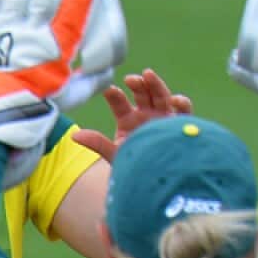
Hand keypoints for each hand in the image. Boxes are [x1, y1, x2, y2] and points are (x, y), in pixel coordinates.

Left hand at [72, 69, 192, 161]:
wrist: (155, 183)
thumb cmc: (134, 168)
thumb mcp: (114, 154)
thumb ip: (97, 143)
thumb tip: (74, 136)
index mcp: (127, 119)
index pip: (119, 102)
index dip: (114, 95)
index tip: (108, 91)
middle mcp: (145, 115)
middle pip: (142, 93)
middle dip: (137, 84)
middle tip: (130, 79)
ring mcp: (163, 117)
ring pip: (161, 95)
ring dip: (156, 84)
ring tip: (148, 75)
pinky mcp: (180, 124)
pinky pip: (184, 111)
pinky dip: (180, 102)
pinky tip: (174, 100)